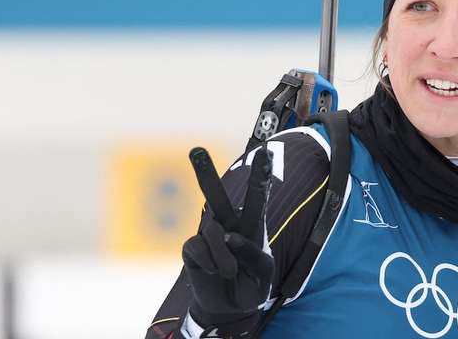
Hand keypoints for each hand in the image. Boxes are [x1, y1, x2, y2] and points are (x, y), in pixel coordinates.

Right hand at [182, 146, 274, 330]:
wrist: (230, 308)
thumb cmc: (253, 284)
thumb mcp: (265, 273)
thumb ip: (253, 253)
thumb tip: (228, 236)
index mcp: (252, 224)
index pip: (258, 195)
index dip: (261, 174)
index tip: (265, 151)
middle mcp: (228, 223)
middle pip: (215, 195)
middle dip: (204, 173)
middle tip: (195, 150)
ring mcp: (208, 234)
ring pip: (212, 231)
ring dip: (225, 259)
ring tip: (230, 274)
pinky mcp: (192, 248)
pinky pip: (197, 248)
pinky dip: (208, 263)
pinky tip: (212, 271)